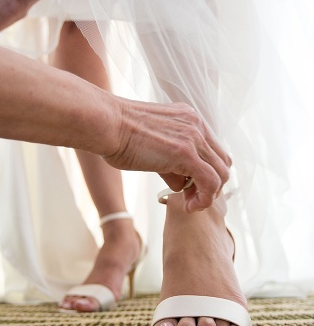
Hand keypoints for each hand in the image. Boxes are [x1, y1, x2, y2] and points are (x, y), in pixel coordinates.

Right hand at [103, 99, 231, 211]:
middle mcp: (196, 124)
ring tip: (189, 204)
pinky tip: (189, 207)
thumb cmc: (115, 134)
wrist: (105, 124)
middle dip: (210, 184)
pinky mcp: (186, 153)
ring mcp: (193, 137)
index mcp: (188, 117)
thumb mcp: (148, 143)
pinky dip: (205, 199)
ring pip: (221, 174)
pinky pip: (211, 182)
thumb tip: (180, 182)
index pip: (211, 149)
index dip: (205, 172)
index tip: (188, 186)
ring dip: (209, 194)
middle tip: (190, 198)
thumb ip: (169, 160)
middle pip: (221, 162)